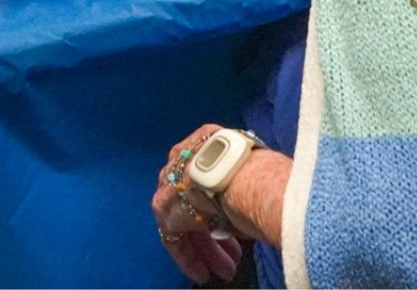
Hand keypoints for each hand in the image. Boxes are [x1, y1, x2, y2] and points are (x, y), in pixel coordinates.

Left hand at [152, 125, 243, 283]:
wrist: (230, 170)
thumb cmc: (253, 172)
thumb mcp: (249, 177)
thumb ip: (239, 193)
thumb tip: (243, 216)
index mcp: (205, 143)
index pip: (211, 182)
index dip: (226, 210)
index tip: (238, 230)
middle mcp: (182, 160)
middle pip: (197, 204)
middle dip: (216, 236)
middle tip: (231, 258)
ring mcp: (170, 182)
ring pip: (186, 222)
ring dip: (206, 248)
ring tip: (222, 271)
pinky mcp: (163, 207)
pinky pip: (174, 236)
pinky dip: (187, 255)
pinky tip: (201, 273)